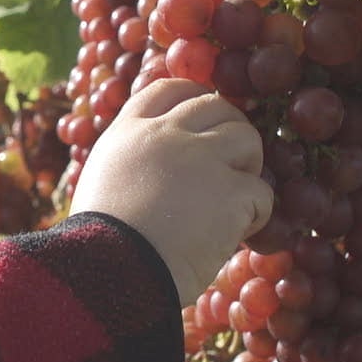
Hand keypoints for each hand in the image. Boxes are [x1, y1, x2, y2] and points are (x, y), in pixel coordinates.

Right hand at [69, 78, 273, 303]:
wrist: (111, 272)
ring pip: (247, 138)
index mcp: (129, 130)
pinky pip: (262, 192)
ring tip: (236, 197)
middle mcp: (166, 134)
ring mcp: (201, 158)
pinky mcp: (230, 192)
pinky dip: (256, 214)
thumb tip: (154, 166)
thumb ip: (130, 160)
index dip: (193, 98)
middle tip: (230, 165)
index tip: (205, 118)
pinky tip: (238, 234)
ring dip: (249, 165)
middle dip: (229, 131)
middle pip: (215, 106)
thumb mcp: (100, 182)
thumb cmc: (98, 243)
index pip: (168, 89)